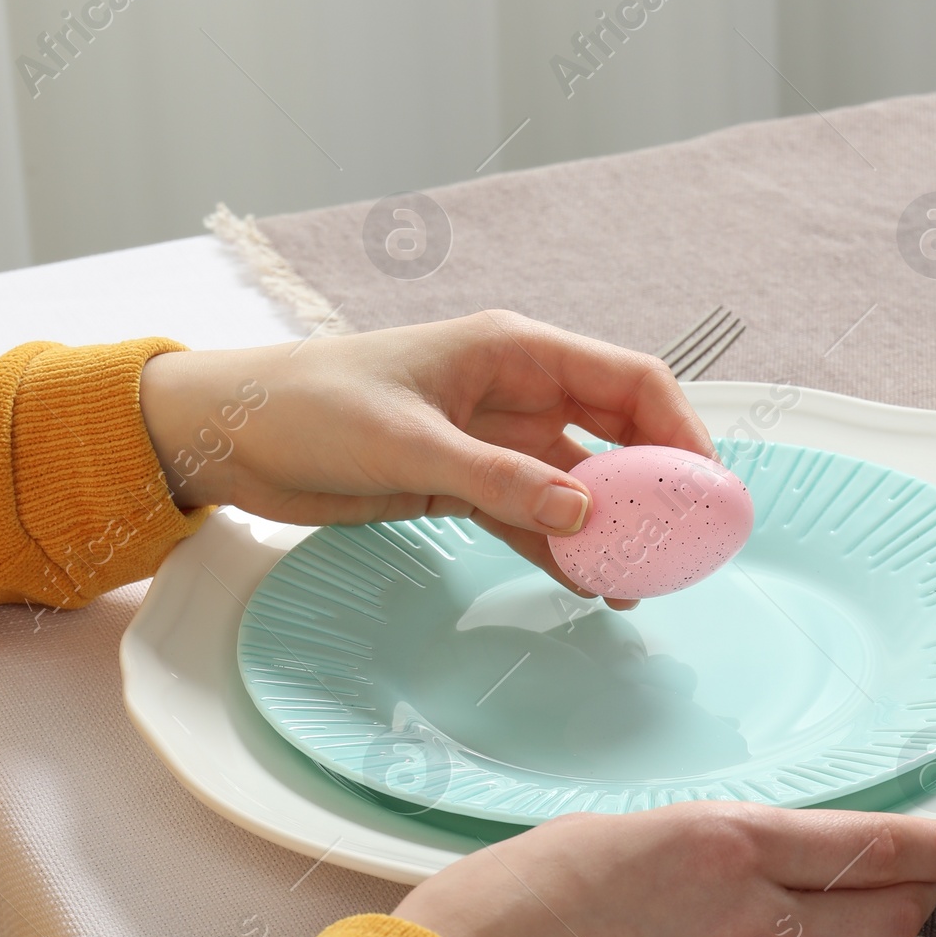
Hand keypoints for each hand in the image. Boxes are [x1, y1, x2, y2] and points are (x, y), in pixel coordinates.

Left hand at [138, 312, 713, 599]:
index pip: (629, 380)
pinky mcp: (462, 484)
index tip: (707, 488)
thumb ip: (498, 478)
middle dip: (658, 487)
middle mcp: (516, 391)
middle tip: (687, 545)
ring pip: (580, 483)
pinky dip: (564, 548)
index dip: (681, 428)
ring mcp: (492, 440)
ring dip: (612, 528)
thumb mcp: (405, 442)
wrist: (228, 434)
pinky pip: (535, 515)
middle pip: (618, 433)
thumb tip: (585, 513)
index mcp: (514, 350)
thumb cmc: (307, 407)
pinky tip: (589, 586)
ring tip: (640, 583)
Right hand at [396, 802, 935, 936]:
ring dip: (874, 935)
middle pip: (886, 913)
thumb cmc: (505, 911)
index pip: (871, 847)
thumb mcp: (609, 836)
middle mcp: (747, 919)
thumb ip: (690, 848)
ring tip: (877, 911)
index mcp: (721, 847)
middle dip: (924, 895)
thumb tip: (724, 863)